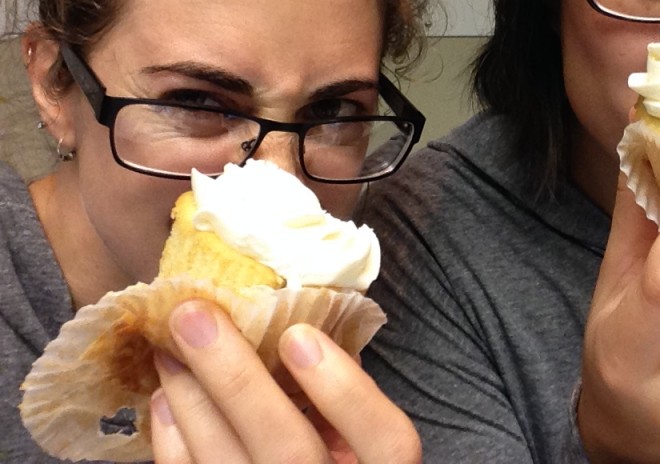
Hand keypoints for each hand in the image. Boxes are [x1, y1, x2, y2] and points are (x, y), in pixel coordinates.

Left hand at [151, 299, 420, 463]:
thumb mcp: (362, 439)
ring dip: (191, 399)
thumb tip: (306, 323)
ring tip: (170, 348)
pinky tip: (167, 398)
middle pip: (289, 450)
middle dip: (238, 378)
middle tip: (195, 317)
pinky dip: (173, 439)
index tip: (299, 336)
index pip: (385, 438)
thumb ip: (348, 398)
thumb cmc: (334, 460)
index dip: (347, 389)